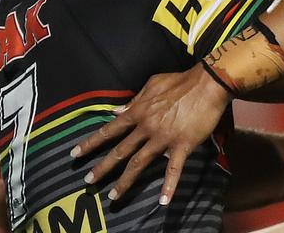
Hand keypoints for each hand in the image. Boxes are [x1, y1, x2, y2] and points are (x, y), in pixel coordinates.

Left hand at [71, 64, 231, 203]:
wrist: (208, 84)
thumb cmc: (180, 81)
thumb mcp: (152, 84)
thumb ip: (134, 100)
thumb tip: (117, 111)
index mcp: (139, 111)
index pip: (110, 130)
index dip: (92, 143)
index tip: (75, 154)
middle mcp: (147, 127)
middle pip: (120, 151)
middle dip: (102, 167)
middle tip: (88, 180)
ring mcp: (163, 138)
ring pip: (140, 163)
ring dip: (125, 181)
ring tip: (113, 196)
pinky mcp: (182, 145)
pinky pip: (173, 170)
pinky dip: (168, 186)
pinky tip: (163, 201)